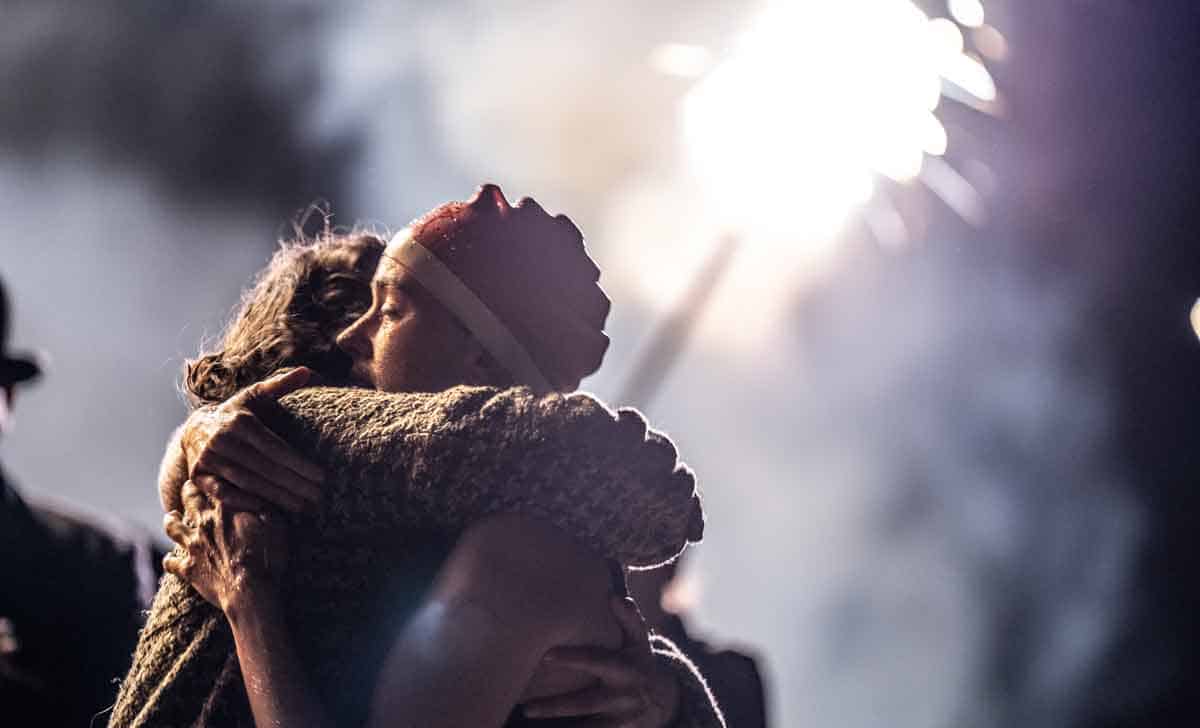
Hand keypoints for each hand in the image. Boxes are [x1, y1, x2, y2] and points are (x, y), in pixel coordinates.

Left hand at [163, 482, 288, 614]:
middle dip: (188, 490)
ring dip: (170, 520)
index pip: (212, 481)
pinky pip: (170, 562)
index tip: (212, 469)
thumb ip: (265, 503)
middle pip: (188, 497)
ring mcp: (193, 546)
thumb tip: (263, 487)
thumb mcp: (277, 524)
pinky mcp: (188, 569)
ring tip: (171, 516)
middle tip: (190, 487)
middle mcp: (205, 522)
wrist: (250, 594)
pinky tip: (171, 557)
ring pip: (171, 526)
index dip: (211, 473)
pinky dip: (170, 559)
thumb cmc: (268, 558)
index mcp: (226, 509)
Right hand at [180, 367, 323, 513]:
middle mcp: (221, 440)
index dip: (299, 464)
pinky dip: (244, 502)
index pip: (275, 448)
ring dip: (277, 496)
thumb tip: (308, 371)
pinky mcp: (198, 477)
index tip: (322, 477)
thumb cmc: (236, 413)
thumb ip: (281, 386)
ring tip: (303, 506)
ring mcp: (207, 460)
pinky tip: (268, 509)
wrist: (194, 429)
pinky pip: (223, 493)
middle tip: (318, 496)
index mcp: (240, 421)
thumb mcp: (256, 395)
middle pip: (264, 468)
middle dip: (294, 484)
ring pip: (248, 482)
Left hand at [521, 596, 681, 727]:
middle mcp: (623, 695)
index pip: (596, 661)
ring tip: (531, 719)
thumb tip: (614, 596)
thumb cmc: (638, 661)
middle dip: (556, 707)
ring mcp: (621, 719)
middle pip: (585, 703)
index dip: (572, 659)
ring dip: (560, 726)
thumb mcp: (639, 641)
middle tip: (527, 708)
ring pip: (588, 727)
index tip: (546, 656)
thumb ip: (628, 619)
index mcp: (625, 668)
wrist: (663, 699)